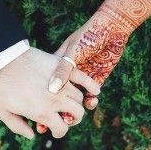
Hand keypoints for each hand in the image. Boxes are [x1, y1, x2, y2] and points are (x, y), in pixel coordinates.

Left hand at [0, 48, 99, 139]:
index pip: (61, 128)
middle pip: (77, 114)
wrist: (1, 59)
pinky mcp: (62, 67)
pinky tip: (95, 90)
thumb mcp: (3, 112)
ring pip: (80, 98)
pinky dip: (91, 85)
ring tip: (72, 104)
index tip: (55, 131)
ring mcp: (62, 82)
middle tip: (65, 117)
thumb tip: (33, 135)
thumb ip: (18, 127)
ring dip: (78, 104)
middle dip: (73, 119)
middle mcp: (56, 99)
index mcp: (43, 113)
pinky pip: (84, 78)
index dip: (58, 133)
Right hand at [37, 10, 130, 133]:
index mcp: (56, 67)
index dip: (41, 103)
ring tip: (72, 117)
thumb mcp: (71, 54)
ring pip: (74, 101)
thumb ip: (62, 71)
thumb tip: (52, 90)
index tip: (40, 116)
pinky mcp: (95, 80)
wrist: (111, 28)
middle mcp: (67, 75)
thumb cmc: (87, 37)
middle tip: (56, 122)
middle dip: (56, 112)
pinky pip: (90, 96)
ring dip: (72, 111)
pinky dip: (90, 101)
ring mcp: (81, 79)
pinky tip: (92, 102)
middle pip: (58, 99)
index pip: (45, 89)